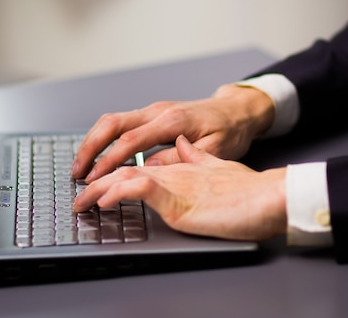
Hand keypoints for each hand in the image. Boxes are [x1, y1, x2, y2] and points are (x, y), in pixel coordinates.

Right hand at [72, 84, 275, 181]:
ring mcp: (153, 110)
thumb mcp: (215, 149)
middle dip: (91, 147)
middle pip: (113, 124)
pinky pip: (120, 123)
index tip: (95, 176)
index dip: (110, 160)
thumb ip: (182, 158)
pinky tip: (97, 153)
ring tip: (81, 165)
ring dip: (93, 141)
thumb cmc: (229, 130)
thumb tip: (151, 167)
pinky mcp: (152, 113)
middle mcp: (158, 111)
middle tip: (77, 171)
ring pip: (112, 120)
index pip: (131, 140)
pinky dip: (103, 137)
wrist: (236, 110)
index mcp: (172, 121)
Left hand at [73, 135, 286, 240]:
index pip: (136, 151)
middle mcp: (172, 161)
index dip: (111, 162)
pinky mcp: (180, 195)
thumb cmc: (246, 185)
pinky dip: (120, 192)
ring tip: (81, 200)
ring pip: (127, 171)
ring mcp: (174, 176)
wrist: (270, 194)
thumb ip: (194, 155)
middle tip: (78, 191)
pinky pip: (142, 187)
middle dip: (95, 173)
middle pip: (124, 157)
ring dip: (99, 186)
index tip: (93, 175)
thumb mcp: (215, 163)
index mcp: (178, 152)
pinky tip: (105, 202)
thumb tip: (179, 147)